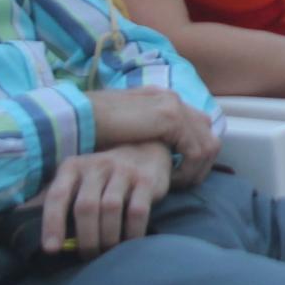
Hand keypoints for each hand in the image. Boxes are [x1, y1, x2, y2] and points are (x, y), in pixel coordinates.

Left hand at [39, 142, 173, 256]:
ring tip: (107, 252)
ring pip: (110, 208)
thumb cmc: (104, 177)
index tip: (52, 249)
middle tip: (89, 256)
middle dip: (86, 238)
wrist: (147, 152)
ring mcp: (123, 169)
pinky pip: (137, 211)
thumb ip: (64, 204)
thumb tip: (52, 243)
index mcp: (73, 167)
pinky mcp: (147, 179)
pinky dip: (132, 232)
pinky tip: (130, 243)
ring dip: (108, 237)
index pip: (57, 195)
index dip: (52, 223)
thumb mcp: (79, 180)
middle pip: (86, 206)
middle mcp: (97, 165)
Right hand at [87, 87, 222, 171]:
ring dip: (196, 170)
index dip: (192, 154)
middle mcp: (172, 99)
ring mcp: (174, 105)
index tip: (178, 175)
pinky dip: (187, 170)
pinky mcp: (170, 118)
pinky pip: (196, 151)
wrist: (76, 118)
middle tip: (184, 184)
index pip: (196, 127)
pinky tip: (169, 182)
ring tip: (176, 186)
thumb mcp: (125, 133)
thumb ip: (144, 136)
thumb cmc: (92, 130)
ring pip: (208, 144)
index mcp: (162, 100)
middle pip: (207, 134)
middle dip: (201, 163)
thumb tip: (156, 154)